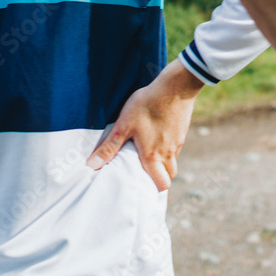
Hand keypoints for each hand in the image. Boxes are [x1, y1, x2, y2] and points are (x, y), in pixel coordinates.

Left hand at [86, 59, 203, 190]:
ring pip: (173, 159)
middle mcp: (169, 152)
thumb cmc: (148, 105)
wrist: (176, 86)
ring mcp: (178, 141)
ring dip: (164, 160)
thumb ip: (109, 147)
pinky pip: (176, 144)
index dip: (155, 188)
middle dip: (160, 176)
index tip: (144, 186)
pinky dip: (168, 145)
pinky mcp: (183, 129)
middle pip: (170, 175)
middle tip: (145, 170)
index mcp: (153, 156)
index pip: (162, 184)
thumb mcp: (123, 124)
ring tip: (149, 151)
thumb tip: (92, 166)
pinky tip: (158, 132)